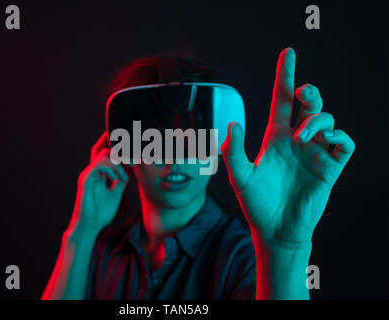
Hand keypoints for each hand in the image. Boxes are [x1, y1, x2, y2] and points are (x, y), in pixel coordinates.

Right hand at [68, 131, 128, 233]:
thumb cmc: (101, 213)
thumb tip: (128, 172)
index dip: (122, 156)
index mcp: (99, 175)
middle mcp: (92, 172)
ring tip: (122, 177)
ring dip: (117, 164)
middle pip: (105, 151)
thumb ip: (120, 182)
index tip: (134, 163)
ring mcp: (88, 175)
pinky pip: (98, 166)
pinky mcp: (85, 181)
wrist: (90, 226)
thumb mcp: (116, 194)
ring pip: (102, 155)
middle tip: (131, 165)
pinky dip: (110, 169)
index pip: (109, 156)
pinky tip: (116, 179)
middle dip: (120, 156)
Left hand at [222, 48, 354, 246]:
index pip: (282, 98)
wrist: (274, 229)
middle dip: (310, 91)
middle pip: (309, 104)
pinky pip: (344, 144)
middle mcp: (296, 140)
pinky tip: (326, 138)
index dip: (285, 75)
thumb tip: (232, 124)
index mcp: (276, 136)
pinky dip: (340, 135)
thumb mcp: (240, 176)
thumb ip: (234, 151)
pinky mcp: (330, 168)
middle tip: (303, 92)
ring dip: (318, 119)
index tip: (288, 52)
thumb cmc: (256, 203)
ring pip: (327, 119)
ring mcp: (314, 153)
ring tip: (302, 135)